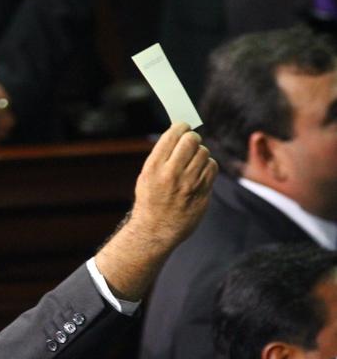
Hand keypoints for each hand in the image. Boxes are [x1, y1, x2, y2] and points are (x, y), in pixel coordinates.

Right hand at [130, 123, 215, 245]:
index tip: (183, 126)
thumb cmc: (150, 201)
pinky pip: (212, 168)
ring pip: (204, 153)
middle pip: (192, 140)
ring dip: (200, 154)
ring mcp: (189, 184)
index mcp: (153, 168)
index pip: (173, 135)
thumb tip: (181, 133)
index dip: (181, 127)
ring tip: (192, 162)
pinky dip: (207, 167)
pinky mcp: (202, 193)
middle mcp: (171, 174)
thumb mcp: (146, 177)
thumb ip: (162, 156)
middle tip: (190, 142)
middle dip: (192, 138)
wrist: (155, 231)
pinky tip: (199, 173)